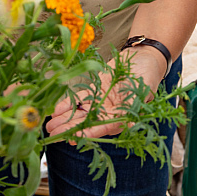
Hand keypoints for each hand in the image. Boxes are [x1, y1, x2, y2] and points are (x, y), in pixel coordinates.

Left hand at [45, 46, 167, 141]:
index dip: (86, 133)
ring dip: (64, 119)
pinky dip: (67, 104)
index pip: (101, 128)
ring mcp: (100, 102)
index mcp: (122, 117)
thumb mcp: (144, 91)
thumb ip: (134, 107)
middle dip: (69, 128)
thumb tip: (129, 124)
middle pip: (86, 123)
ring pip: (79, 113)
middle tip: (52, 134)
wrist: (143, 58)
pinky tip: (54, 110)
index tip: (72, 137)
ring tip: (48, 126)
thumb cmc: (147, 76)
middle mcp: (109, 113)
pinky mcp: (94, 91)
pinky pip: (78, 100)